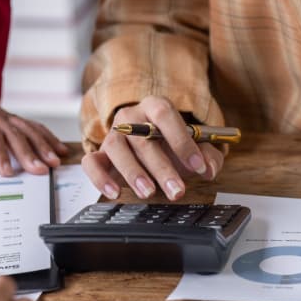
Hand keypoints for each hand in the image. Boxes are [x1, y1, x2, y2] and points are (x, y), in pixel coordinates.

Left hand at [0, 99, 67, 175]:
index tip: (6, 171)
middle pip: (12, 132)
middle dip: (28, 152)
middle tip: (39, 170)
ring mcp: (3, 115)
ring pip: (26, 128)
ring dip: (42, 145)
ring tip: (54, 162)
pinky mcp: (11, 119)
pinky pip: (32, 126)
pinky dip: (47, 137)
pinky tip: (59, 148)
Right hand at [83, 95, 223, 199]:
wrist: (150, 148)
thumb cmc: (173, 146)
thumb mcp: (196, 149)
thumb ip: (208, 157)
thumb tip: (209, 169)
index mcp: (156, 107)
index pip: (165, 115)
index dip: (182, 140)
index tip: (198, 166)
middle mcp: (131, 117)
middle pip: (143, 138)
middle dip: (162, 167)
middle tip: (177, 190)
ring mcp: (112, 134)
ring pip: (116, 148)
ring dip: (133, 172)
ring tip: (148, 193)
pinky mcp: (99, 154)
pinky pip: (91, 163)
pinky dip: (100, 179)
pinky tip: (114, 193)